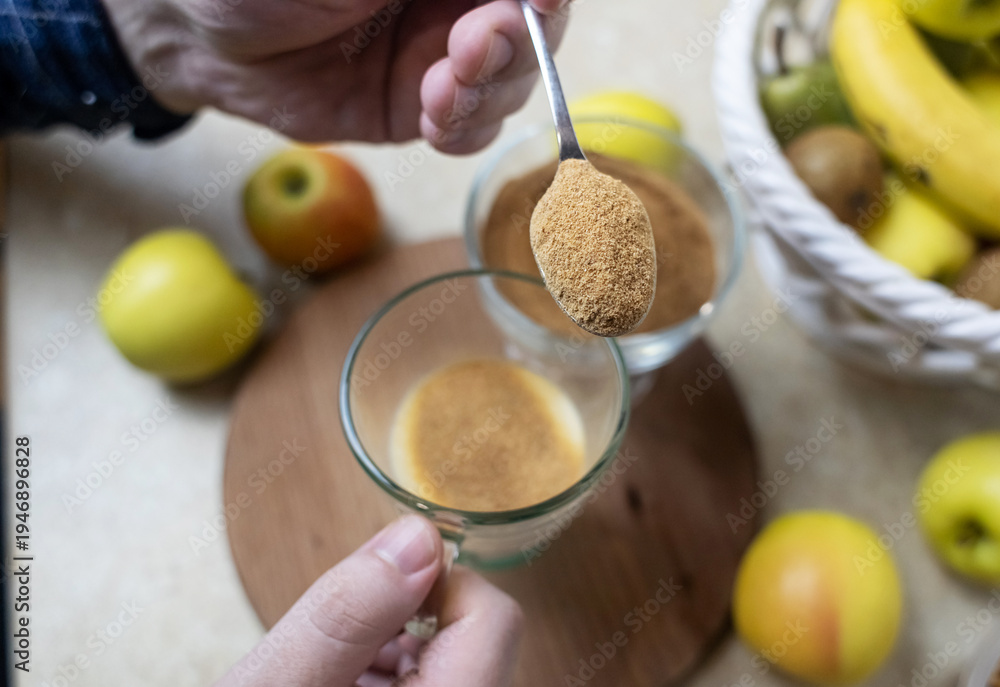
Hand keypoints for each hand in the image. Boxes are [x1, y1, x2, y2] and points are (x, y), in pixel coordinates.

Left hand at [102, 0, 568, 152]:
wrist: (198, 34)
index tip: (532, 3)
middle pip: (537, 25)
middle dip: (518, 42)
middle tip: (474, 46)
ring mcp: (441, 54)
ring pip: (511, 80)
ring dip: (490, 90)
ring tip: (438, 88)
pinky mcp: (417, 108)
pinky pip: (471, 129)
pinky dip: (466, 130)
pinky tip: (434, 119)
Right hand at [215, 516, 523, 686]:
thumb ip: (347, 613)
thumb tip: (417, 538)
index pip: (493, 620)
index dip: (434, 584)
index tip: (374, 589)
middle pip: (475, 643)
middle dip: (402, 626)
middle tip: (335, 655)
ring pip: (451, 666)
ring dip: (395, 657)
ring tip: (331, 681)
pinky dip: (391, 683)